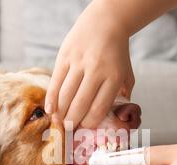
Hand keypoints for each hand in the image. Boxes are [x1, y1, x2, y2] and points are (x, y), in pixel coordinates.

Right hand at [45, 0, 134, 128]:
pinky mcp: (65, 56)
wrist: (106, 22)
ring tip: (58, 123)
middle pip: (80, 104)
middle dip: (73, 122)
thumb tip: (116, 116)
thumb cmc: (117, 53)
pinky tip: (50, 110)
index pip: (99, 108)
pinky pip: (56, 82)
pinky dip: (51, 98)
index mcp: (114, 77)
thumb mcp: (127, 73)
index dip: (89, 123)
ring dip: (60, 113)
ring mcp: (79, 63)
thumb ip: (123, 94)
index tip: (84, 130)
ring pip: (66, 95)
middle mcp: (96, 70)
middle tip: (68, 131)